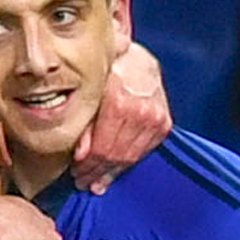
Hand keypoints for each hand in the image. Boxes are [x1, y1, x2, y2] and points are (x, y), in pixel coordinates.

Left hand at [72, 41, 170, 194]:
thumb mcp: (90, 88)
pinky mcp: (163, 124)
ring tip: (96, 182)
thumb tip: (81, 153)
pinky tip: (115, 170)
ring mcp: (156, 119)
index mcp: (120, 102)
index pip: (103, 147)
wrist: (135, 58)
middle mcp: (142, 112)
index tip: (76, 173)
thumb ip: (86, 120)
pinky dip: (128, 163)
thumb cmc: (107, 69)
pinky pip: (144, 151)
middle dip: (97, 172)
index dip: (88, 165)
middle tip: (83, 181)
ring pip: (131, 157)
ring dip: (112, 172)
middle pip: (116, 155)